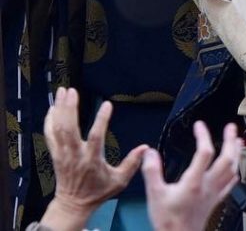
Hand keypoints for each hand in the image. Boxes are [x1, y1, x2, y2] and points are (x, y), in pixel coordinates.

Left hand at [39, 87, 146, 229]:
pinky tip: (52, 108)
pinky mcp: (55, 154)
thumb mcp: (119, 181)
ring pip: (57, 129)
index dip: (101, 120)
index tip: (108, 104)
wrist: (73, 204)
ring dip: (59, 109)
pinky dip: (49, 120)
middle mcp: (74, 155)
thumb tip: (145, 148)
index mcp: (91, 160)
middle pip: (69, 129)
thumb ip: (132, 163)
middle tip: (72, 91)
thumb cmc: (97, 192)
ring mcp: (62, 154)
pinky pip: (49, 135)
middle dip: (69, 109)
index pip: (95, 137)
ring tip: (62, 92)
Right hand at [141, 121, 240, 230]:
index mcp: (194, 182)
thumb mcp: (154, 194)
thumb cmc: (167, 220)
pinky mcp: (215, 201)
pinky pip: (230, 185)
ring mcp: (214, 193)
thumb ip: (152, 171)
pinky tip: (235, 169)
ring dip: (236, 154)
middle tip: (231, 127)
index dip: (203, 136)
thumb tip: (150, 153)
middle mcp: (208, 186)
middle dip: (230, 141)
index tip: (199, 125)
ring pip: (232, 170)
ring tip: (237, 141)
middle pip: (226, 159)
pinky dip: (234, 173)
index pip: (204, 153)